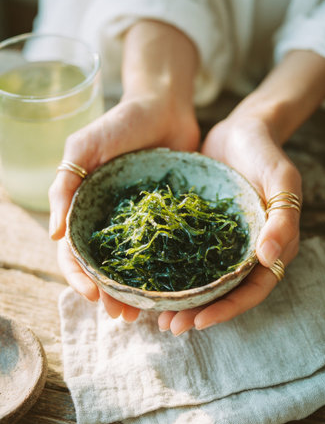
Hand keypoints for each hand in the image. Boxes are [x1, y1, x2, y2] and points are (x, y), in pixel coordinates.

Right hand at [50, 93, 198, 317]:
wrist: (164, 107)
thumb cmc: (120, 123)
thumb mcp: (84, 147)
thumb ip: (65, 185)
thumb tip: (54, 236)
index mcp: (86, 208)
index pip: (76, 251)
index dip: (79, 276)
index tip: (93, 295)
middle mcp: (111, 221)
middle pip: (105, 266)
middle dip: (109, 293)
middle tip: (122, 316)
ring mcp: (139, 222)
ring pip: (133, 266)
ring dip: (135, 292)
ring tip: (144, 314)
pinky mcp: (167, 219)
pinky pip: (164, 250)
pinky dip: (163, 272)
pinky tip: (171, 290)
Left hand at [158, 115, 301, 334]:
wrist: (241, 130)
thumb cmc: (266, 154)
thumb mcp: (281, 181)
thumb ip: (281, 219)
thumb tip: (268, 258)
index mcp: (268, 247)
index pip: (251, 289)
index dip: (228, 309)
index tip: (199, 321)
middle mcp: (243, 250)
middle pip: (223, 292)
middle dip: (198, 312)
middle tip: (170, 327)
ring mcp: (220, 241)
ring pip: (201, 279)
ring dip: (181, 300)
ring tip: (155, 315)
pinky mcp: (200, 229)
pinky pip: (185, 254)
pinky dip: (170, 270)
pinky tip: (148, 280)